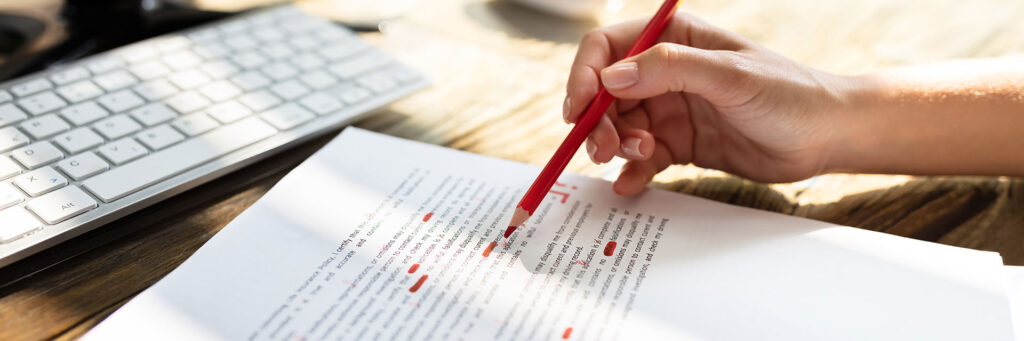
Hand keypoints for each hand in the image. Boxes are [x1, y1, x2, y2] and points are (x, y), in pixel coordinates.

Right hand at [566, 12, 849, 194]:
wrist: (826, 138)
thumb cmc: (789, 94)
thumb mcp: (729, 76)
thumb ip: (670, 69)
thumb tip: (611, 77)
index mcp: (674, 38)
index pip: (607, 47)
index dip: (584, 75)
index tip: (578, 109)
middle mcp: (665, 71)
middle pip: (605, 92)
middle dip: (597, 121)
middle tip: (604, 149)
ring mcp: (670, 108)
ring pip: (619, 126)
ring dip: (615, 145)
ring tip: (638, 158)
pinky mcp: (678, 144)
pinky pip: (640, 157)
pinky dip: (631, 172)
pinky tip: (632, 184)